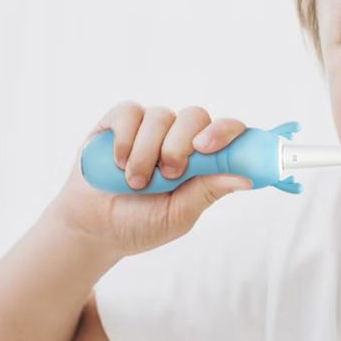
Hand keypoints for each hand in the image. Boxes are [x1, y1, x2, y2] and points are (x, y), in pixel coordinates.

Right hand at [48, 101, 252, 256]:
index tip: (205, 149)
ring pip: (160, 116)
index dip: (224, 132)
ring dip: (147, 153)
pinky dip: (124, 139)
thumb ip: (208, 192)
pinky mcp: (119, 121)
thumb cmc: (142, 222)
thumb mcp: (179, 215)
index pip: (227, 131)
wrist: (94, 229)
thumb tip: (246, 178)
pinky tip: (118, 163)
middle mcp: (180, 136)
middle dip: (179, 146)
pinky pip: (129, 112)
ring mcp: (151, 127)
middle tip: (167, 175)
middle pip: (195, 116)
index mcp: (203, 158)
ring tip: (135, 182)